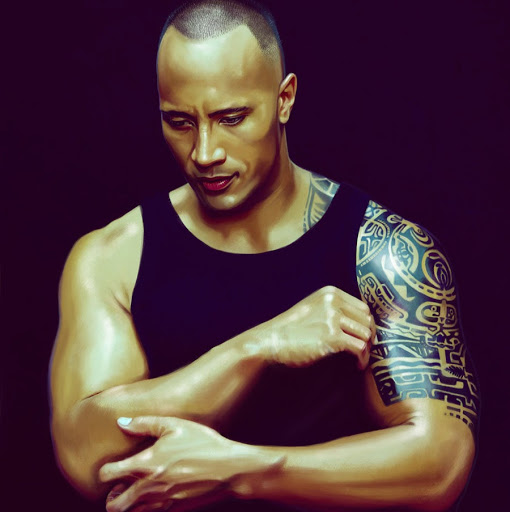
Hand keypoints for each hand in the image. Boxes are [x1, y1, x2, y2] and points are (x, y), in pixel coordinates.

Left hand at [99, 416, 284, 511]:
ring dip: (127, 505)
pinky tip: (155, 494)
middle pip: (114, 505)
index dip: (104, 471)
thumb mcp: (175, 425)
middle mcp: (150, 487)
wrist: (229, 468)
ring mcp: (162, 502)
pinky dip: (146, 509)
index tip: (111, 466)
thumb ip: (145, 424)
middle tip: (118, 485)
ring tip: (135, 491)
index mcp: (147, 464)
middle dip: (111, 497)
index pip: (108, 474)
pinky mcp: (174, 510)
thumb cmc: (203, 443)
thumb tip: (121, 422)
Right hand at [247, 285, 374, 368]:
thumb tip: (360, 323)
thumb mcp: (313, 309)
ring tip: (360, 360)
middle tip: (365, 351)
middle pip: (367, 320)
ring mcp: (332, 318)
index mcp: (330, 293)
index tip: (365, 337)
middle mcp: (333, 301)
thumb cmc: (291, 329)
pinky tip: (357, 365)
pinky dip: (361, 359)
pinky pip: (359, 348)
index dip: (366, 324)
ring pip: (366, 334)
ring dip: (366, 350)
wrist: (271, 341)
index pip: (363, 308)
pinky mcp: (331, 336)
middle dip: (369, 337)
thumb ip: (334, 309)